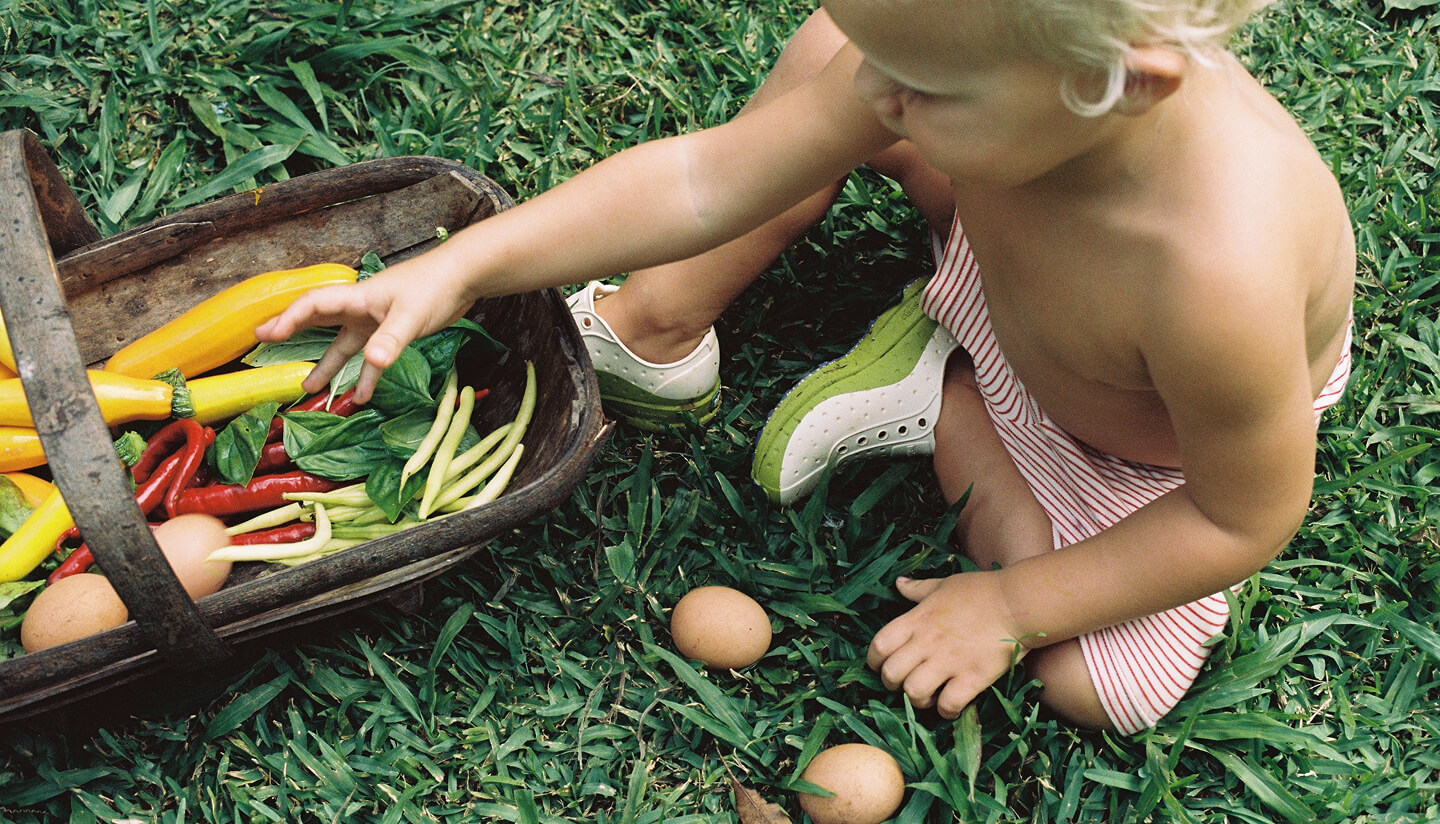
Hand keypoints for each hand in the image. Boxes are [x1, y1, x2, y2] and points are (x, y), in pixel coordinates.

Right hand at [256, 256, 476, 402]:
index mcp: (357, 298)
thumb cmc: (433, 287)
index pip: (313, 305)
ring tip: (309, 388)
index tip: (265, 334)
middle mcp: (360, 308)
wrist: (462, 277)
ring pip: (344, 344)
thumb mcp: (410, 316)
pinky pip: (373, 357)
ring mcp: (375, 320)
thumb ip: (391, 340)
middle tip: (263, 342)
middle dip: (292, 332)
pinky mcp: (392, 331)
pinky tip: (362, 396)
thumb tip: (373, 362)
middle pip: (319, 321)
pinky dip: (367, 376)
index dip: (288, 319)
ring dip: (329, 366)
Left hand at [866, 571, 1027, 717]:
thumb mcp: (944, 584)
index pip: (879, 645)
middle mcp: (928, 641)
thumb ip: (918, 588)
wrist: (1019, 602)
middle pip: (891, 674)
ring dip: (917, 700)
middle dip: (891, 684)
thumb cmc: (982, 590)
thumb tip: (898, 584)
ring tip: (927, 697)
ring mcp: (949, 661)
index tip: (879, 666)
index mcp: (917, 618)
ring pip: (914, 692)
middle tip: (903, 685)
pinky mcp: (973, 677)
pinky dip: (946, 711)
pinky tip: (950, 706)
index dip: (873, 661)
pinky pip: (948, 705)